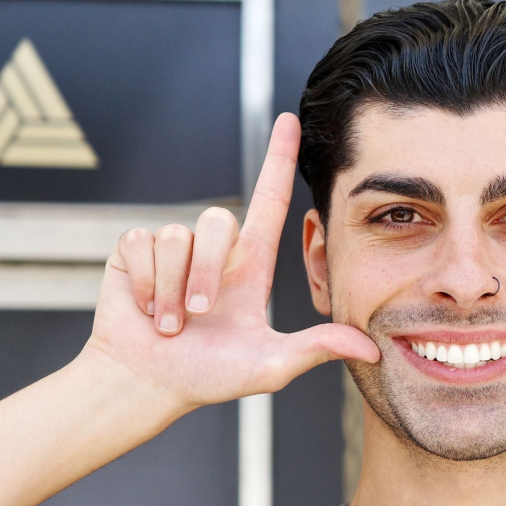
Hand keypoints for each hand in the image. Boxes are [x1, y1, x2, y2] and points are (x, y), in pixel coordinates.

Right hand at [84, 112, 378, 414]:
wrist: (146, 385)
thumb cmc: (206, 377)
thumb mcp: (269, 366)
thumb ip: (316, 350)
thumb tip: (372, 350)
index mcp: (249, 265)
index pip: (270, 200)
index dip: (279, 159)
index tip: (290, 120)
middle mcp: (213, 250)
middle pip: (218, 220)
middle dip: (206, 272)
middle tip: (196, 316)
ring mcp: (173, 248)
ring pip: (177, 236)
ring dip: (171, 287)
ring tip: (169, 324)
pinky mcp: (134, 250)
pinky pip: (143, 243)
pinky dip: (145, 284)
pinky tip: (144, 308)